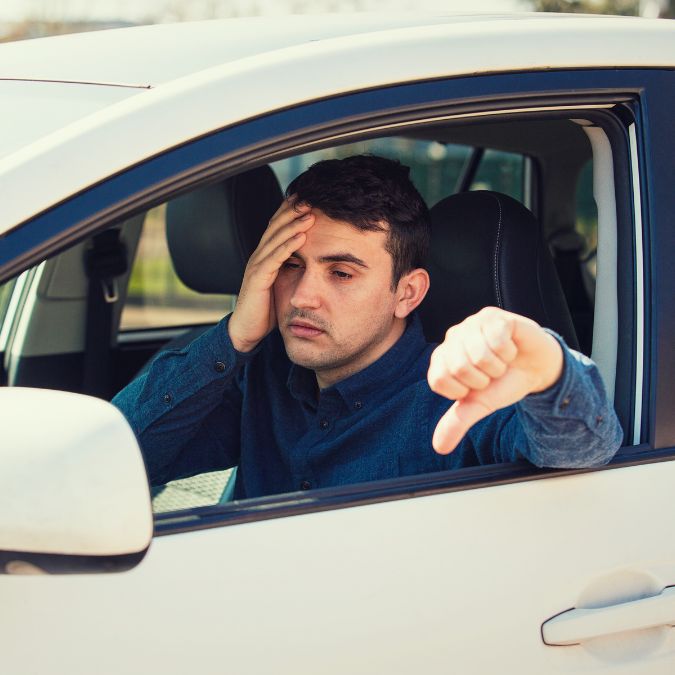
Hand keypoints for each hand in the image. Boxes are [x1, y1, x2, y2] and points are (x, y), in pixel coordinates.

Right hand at [228, 197, 314, 351]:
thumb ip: (291, 268)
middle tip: (311, 197)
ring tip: (311, 213)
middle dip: (293, 210)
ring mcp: (257, 266)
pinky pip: (275, 258)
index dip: (290, 210)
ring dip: (294, 224)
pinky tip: (302, 237)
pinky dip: (289, 246)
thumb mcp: (281, 283)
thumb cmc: (266, 307)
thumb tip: (311, 258)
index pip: (277, 226)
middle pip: (276, 226)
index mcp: (265, 255)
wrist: (247, 330)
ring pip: (276, 238)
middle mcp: (259, 256)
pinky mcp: (258, 279)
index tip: (308, 197)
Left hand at [427, 307, 563, 453]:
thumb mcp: (480, 405)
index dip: (465, 390)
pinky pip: (497, 340)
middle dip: (484, 379)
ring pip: (479, 354)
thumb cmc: (504, 382)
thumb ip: (457, 422)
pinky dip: (509, 352)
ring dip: (498, 366)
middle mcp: (453, 338)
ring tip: (502, 361)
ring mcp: (471, 324)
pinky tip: (510, 349)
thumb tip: (439, 447)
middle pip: (459, 367)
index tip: (477, 386)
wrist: (536, 368)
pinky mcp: (493, 316)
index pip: (440, 380)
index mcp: (442, 359)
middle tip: (492, 373)